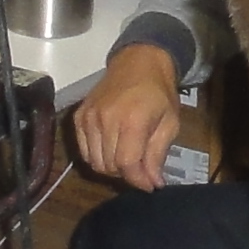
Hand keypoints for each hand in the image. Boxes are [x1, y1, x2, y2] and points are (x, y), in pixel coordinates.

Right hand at [72, 46, 185, 192]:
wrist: (138, 62)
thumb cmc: (159, 93)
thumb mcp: (170, 123)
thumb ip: (158, 154)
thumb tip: (153, 183)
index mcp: (132, 121)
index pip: (127, 164)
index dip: (138, 180)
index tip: (150, 185)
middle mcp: (106, 119)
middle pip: (109, 166)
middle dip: (127, 174)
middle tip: (141, 168)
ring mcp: (89, 117)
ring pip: (94, 162)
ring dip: (111, 167)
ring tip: (127, 158)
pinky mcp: (79, 116)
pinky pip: (84, 150)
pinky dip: (96, 156)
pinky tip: (111, 148)